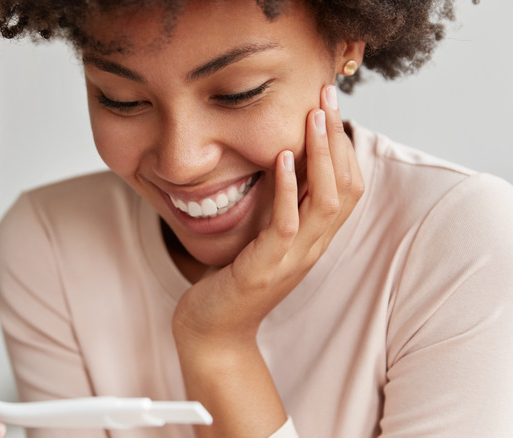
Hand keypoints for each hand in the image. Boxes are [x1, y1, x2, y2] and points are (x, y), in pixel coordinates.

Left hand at [173, 84, 363, 343]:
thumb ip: (276, 205)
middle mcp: (312, 246)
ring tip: (315, 116)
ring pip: (326, 201)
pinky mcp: (265, 267)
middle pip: (345, 185)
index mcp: (313, 237)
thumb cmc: (233, 279)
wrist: (213, 330)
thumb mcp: (261, 235)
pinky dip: (290, 189)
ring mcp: (292, 258)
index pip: (347, 184)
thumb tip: (278, 160)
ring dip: (322, 155)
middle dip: (338, 137)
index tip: (330, 103)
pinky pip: (287, 224)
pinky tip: (284, 159)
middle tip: (328, 94)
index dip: (343, 144)